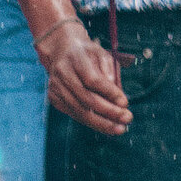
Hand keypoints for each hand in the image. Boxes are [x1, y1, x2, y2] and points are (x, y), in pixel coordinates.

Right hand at [38, 19, 132, 135]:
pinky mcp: (53, 98)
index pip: (92, 80)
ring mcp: (55, 87)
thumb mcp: (103, 54)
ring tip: (119, 128)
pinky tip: (105, 125)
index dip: (109, 93)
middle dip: (108, 112)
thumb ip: (110, 71)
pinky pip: (73, 113)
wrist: (63, 52)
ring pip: (78, 110)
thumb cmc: (88, 54)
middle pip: (85, 99)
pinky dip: (90, 121)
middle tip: (127, 119)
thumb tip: (116, 93)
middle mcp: (62, 74)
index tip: (125, 102)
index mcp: (76, 59)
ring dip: (100, 122)